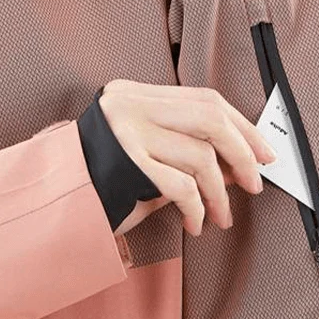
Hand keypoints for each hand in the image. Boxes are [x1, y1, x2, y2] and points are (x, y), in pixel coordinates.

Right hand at [99, 79, 272, 236]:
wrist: (53, 204)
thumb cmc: (101, 182)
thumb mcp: (145, 156)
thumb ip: (185, 151)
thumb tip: (240, 162)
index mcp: (135, 95)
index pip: (205, 99)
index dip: (242, 126)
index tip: (265, 153)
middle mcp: (130, 105)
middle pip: (210, 118)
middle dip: (243, 154)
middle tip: (254, 184)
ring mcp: (127, 132)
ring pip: (201, 155)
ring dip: (220, 193)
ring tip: (220, 216)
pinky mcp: (126, 164)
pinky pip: (181, 186)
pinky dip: (197, 209)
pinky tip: (195, 223)